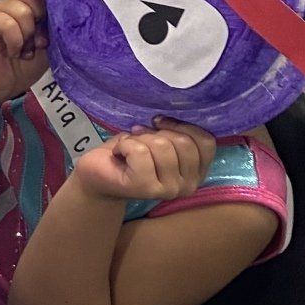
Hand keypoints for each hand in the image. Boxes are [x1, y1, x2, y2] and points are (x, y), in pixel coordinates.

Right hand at [0, 0, 50, 98]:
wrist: (5, 81)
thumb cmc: (27, 63)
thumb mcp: (52, 40)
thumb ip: (57, 22)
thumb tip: (70, 7)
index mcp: (31, 4)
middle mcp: (15, 3)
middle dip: (41, 20)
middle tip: (39, 38)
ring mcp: (0, 10)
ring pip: (22, 10)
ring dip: (28, 35)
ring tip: (25, 47)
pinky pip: (8, 24)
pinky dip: (16, 41)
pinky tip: (14, 50)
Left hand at [72, 120, 217, 204]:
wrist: (98, 175)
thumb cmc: (130, 154)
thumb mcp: (159, 139)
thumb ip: (175, 133)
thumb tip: (174, 115)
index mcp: (197, 172)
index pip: (206, 142)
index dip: (183, 125)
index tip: (159, 123)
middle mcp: (189, 185)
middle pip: (184, 142)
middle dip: (156, 132)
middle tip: (139, 137)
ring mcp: (169, 189)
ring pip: (161, 145)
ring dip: (139, 139)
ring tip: (128, 147)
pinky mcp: (145, 187)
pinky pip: (139, 151)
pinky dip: (125, 144)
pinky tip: (119, 154)